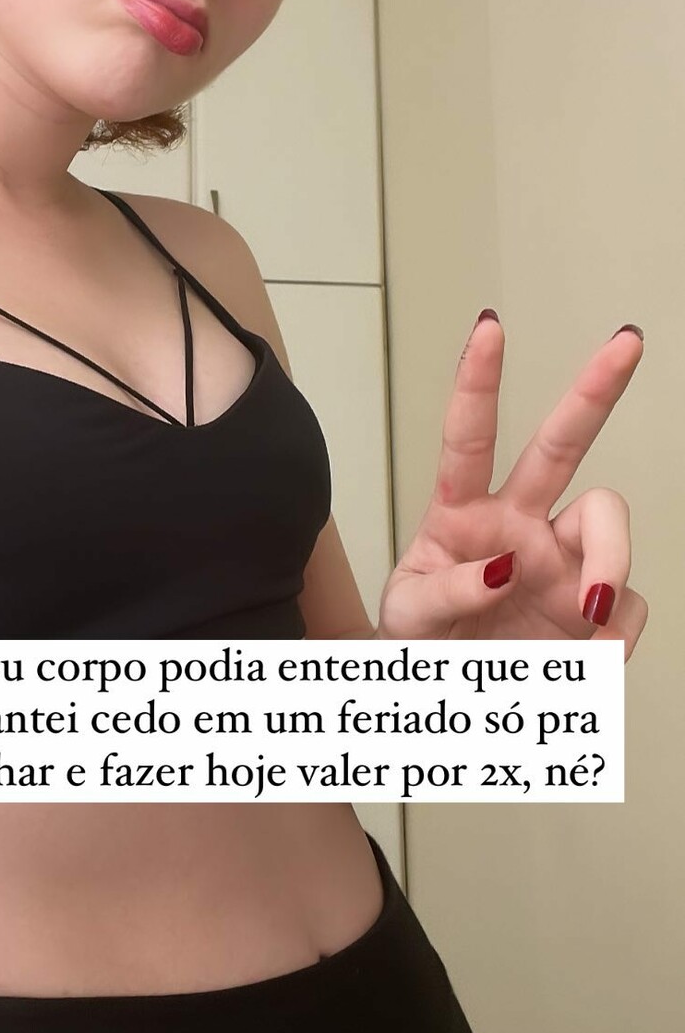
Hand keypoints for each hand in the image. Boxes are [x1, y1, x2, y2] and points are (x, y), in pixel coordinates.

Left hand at [375, 316, 648, 658]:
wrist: (450, 704)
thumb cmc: (421, 646)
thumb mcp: (407, 619)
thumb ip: (444, 593)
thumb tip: (500, 569)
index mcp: (461, 512)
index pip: (469, 438)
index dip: (478, 382)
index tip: (489, 328)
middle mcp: (518, 523)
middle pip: (562, 445)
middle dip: (594, 390)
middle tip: (625, 343)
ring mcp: (560, 561)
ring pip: (608, 520)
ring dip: (612, 558)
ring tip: (591, 607)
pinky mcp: (591, 609)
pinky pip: (625, 606)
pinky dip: (615, 634)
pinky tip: (591, 655)